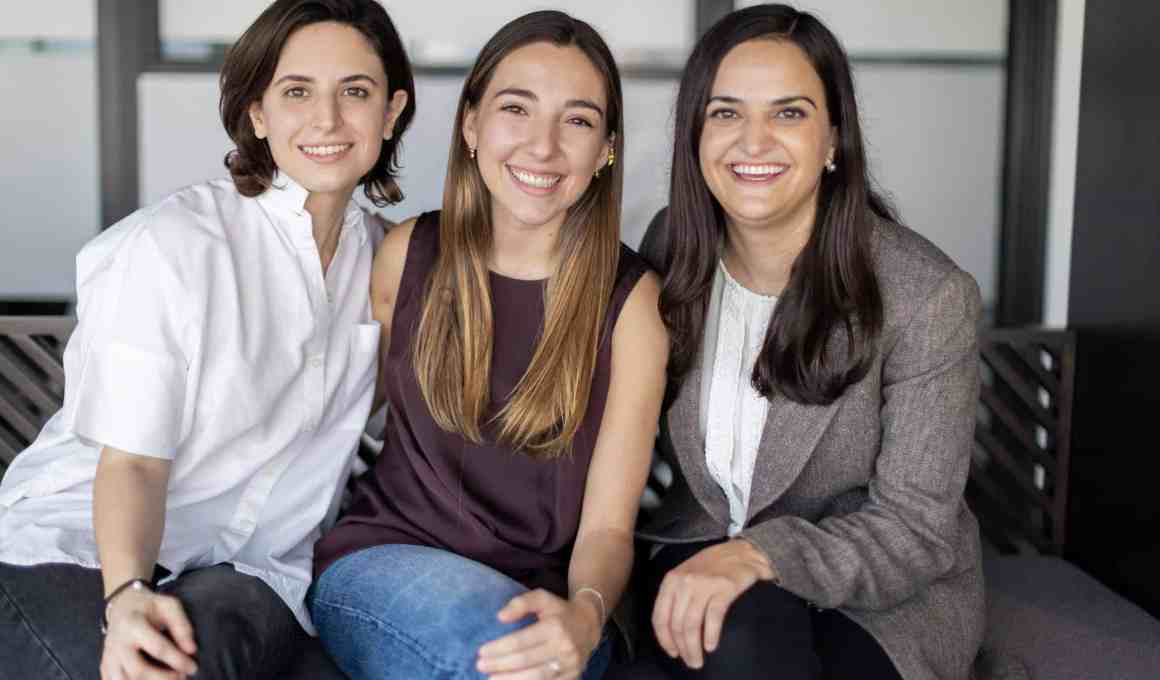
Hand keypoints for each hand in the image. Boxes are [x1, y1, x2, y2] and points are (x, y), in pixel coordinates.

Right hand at [100, 588, 197, 679]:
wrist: (121, 605)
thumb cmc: (148, 606)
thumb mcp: (168, 606)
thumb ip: (181, 625)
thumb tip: (191, 650)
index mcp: (132, 624)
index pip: (158, 648)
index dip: (178, 660)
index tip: (193, 667)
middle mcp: (117, 643)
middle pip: (138, 671)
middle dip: (163, 678)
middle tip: (182, 676)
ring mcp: (108, 656)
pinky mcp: (105, 666)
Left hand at [476, 588, 601, 678]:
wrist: (589, 625)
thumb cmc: (559, 611)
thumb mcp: (542, 598)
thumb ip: (520, 603)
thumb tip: (500, 617)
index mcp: (555, 627)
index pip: (522, 641)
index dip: (500, 648)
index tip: (481, 652)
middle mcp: (564, 647)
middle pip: (526, 660)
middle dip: (500, 665)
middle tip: (480, 666)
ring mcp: (570, 665)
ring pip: (536, 677)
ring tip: (491, 679)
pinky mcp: (572, 677)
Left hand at [651, 539, 775, 668]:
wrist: (742, 551)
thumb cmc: (713, 566)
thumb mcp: (686, 575)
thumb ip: (675, 596)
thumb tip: (670, 631)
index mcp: (671, 580)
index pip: (660, 616)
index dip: (664, 639)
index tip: (672, 652)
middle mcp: (684, 581)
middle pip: (676, 624)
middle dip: (682, 648)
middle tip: (690, 662)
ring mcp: (704, 584)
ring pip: (692, 624)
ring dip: (694, 647)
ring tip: (699, 660)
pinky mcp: (724, 588)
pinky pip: (713, 617)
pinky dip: (710, 635)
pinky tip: (711, 646)